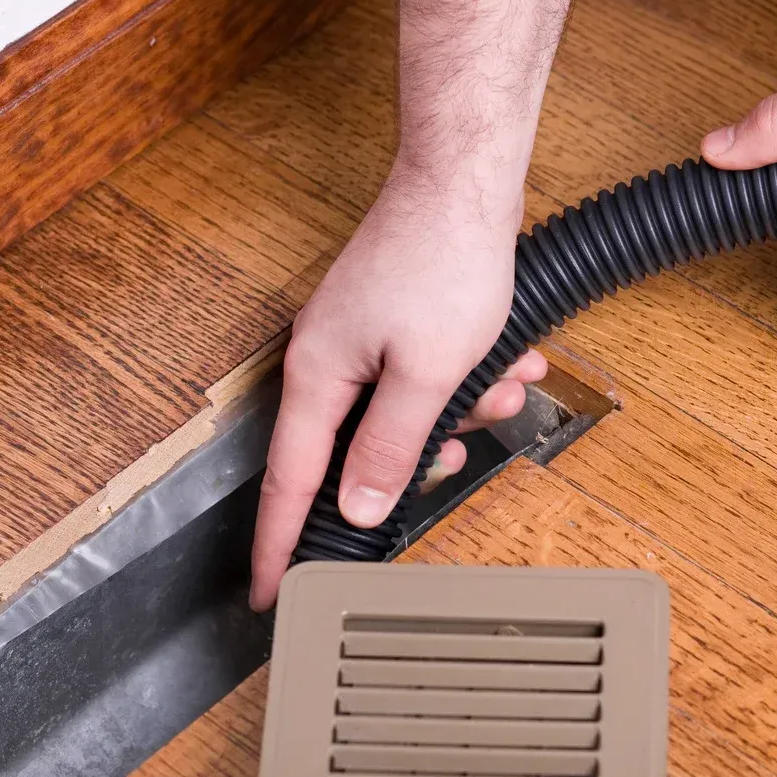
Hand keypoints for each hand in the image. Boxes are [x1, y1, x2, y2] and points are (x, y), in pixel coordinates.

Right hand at [248, 168, 545, 609]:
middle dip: (424, 451)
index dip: (280, 544)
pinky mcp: (393, 322)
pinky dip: (470, 375)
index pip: (289, 482)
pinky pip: (428, 377)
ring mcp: (360, 339)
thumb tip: (357, 506)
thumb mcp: (427, 374)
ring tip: (502, 377)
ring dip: (463, 406)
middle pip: (362, 451)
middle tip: (459, 444)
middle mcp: (328, 360)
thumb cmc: (443, 261)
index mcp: (318, 377)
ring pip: (407, 414)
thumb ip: (389, 448)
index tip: (270, 594)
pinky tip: (506, 356)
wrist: (466, 181)